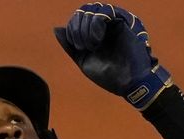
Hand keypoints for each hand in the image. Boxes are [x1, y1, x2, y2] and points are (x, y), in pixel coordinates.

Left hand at [54, 4, 170, 109]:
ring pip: (92, 9)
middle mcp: (101, 27)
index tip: (77, 47)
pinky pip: (106, 11)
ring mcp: (111, 24)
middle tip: (83, 46)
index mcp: (91, 34)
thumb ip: (70, 46)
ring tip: (92, 44)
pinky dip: (96, 23)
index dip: (71, 29)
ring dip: (86, 26)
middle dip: (77, 28)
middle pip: (82, 11)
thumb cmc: (107, 75)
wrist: (127, 83)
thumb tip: (56, 28)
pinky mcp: (122, 23)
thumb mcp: (82, 60)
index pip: (76, 18)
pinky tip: (97, 39)